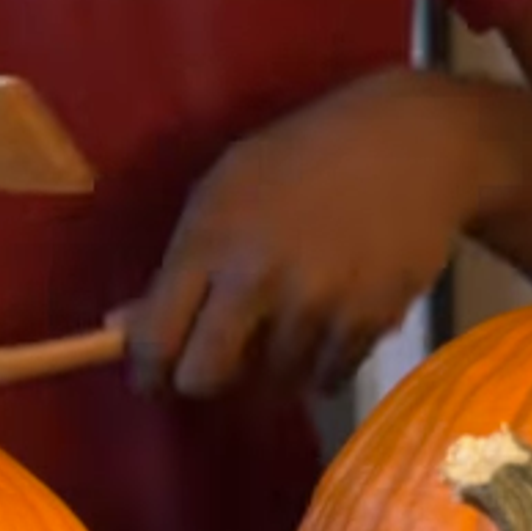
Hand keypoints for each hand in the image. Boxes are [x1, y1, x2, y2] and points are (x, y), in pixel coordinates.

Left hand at [127, 68, 497, 395]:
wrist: (413, 145)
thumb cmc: (302, 160)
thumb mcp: (224, 190)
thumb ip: (175, 265)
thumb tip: (118, 327)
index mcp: (209, 241)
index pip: (155, 339)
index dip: (148, 372)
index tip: (154, 379)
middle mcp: (257, 279)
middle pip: (204, 378)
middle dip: (204, 379)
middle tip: (216, 363)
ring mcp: (316, 304)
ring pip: (270, 385)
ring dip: (270, 370)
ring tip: (285, 325)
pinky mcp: (367, 322)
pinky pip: (326, 379)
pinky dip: (321, 366)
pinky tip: (328, 322)